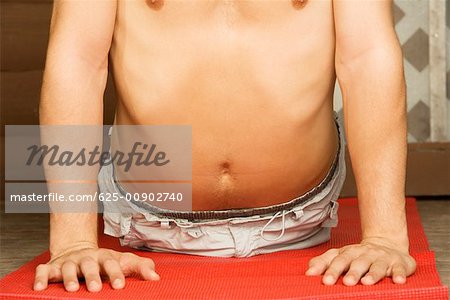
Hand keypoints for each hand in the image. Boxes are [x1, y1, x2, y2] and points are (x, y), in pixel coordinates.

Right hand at [34, 247, 159, 291]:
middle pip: (89, 265)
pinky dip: (41, 278)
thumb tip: (156, 277)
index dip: (115, 274)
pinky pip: (44, 271)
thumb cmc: (105, 261)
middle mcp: (86, 258)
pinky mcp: (52, 267)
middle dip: (92, 276)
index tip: (120, 285)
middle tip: (96, 288)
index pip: (111, 263)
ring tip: (73, 289)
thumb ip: (141, 267)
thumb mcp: (124, 261)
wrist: (79, 248)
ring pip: (68, 267)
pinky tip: (41, 288)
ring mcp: (69, 262)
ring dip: (69, 278)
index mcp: (105, 257)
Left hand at [305, 237, 415, 285]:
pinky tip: (398, 281)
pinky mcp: (399, 263)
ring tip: (366, 282)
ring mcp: (382, 258)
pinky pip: (400, 269)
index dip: (331, 269)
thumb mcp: (340, 256)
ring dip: (372, 274)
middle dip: (351, 272)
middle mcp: (365, 254)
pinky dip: (400, 274)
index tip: (324, 280)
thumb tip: (308, 272)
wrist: (387, 244)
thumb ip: (323, 262)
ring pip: (377, 266)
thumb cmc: (359, 255)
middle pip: (357, 262)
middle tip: (346, 282)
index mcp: (349, 253)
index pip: (338, 259)